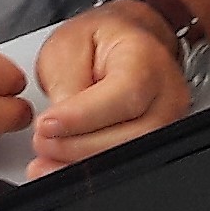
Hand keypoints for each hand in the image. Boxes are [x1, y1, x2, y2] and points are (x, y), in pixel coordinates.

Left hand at [29, 0, 195, 171]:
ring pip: (131, 157)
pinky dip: (89, 169)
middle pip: (132, 135)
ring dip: (83, 164)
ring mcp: (167, 121)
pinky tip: (62, 167)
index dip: (83, 117)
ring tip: (46, 160)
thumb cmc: (97, 40)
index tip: (47, 124)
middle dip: (79, 146)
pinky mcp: (155, 143)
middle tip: (42, 140)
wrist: (120, 43)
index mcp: (147, 58)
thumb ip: (66, 84)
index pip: (124, 96)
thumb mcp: (68, 47)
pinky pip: (126, 164)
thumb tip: (59, 126)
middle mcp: (166, 93)